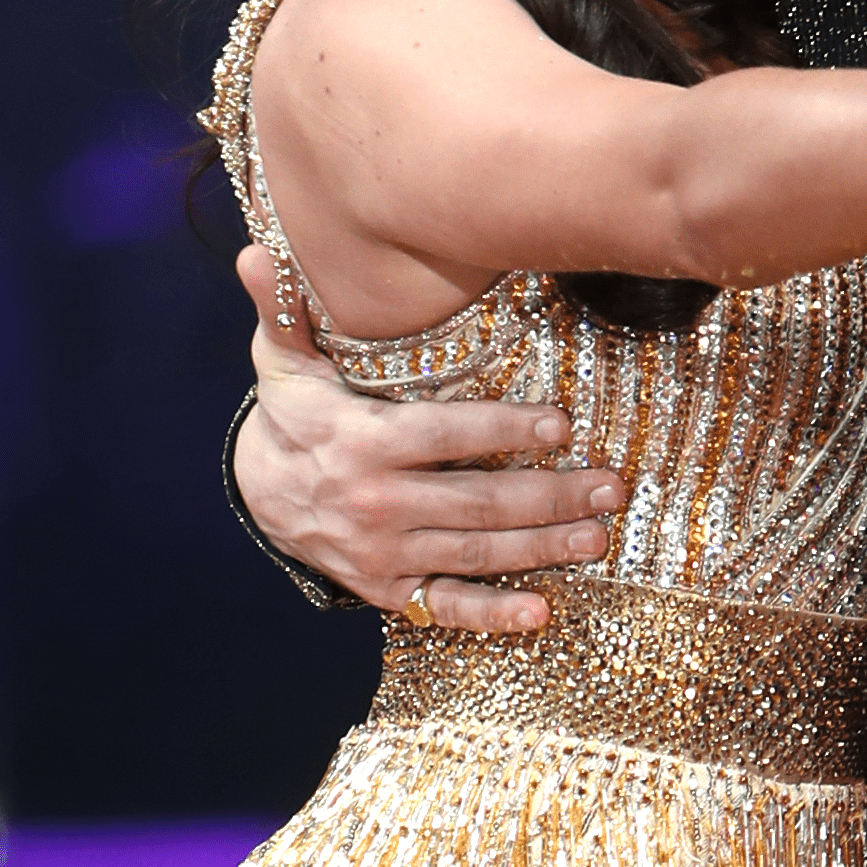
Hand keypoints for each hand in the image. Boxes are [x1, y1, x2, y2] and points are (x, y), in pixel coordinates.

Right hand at [231, 247, 624, 632]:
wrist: (260, 495)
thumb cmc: (294, 414)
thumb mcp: (284, 360)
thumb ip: (283, 308)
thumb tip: (256, 250)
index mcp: (361, 441)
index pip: (444, 436)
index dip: (503, 429)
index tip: (561, 423)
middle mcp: (377, 503)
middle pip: (476, 502)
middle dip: (549, 496)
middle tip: (610, 487)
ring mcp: (384, 553)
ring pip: (475, 554)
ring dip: (542, 548)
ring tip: (598, 536)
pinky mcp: (388, 589)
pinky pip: (446, 608)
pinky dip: (493, 616)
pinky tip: (540, 612)